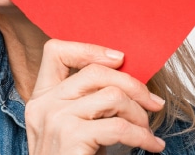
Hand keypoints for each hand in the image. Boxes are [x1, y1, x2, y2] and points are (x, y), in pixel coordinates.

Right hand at [25, 39, 165, 154]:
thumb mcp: (76, 127)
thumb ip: (88, 101)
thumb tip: (127, 75)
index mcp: (41, 98)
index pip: (55, 51)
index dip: (90, 49)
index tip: (120, 59)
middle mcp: (43, 105)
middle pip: (95, 72)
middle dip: (133, 85)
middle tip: (153, 103)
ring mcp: (54, 120)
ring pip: (112, 96)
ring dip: (139, 114)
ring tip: (147, 131)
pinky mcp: (71, 137)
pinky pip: (119, 126)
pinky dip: (143, 137)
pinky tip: (152, 146)